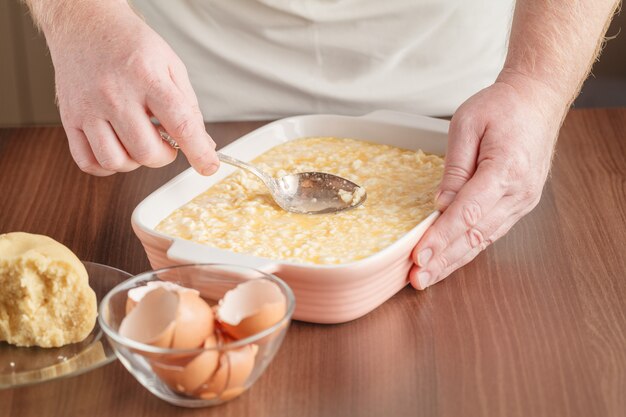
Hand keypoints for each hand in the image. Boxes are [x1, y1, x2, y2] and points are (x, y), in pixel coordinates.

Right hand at [46, 2, 217, 175]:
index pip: (180, 124)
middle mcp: (115, 94)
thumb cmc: (130, 44)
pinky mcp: (70, 118)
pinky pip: (88, 161)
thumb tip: (204, 144)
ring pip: (115, 161)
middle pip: (146, 151)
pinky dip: (106, 166)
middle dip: (164, 156)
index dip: (198, 152)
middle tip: (166, 143)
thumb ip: (188, 107)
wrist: (85, 24)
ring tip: (139, 143)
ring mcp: (89, 108)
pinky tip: (117, 150)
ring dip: (135, 162)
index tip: (208, 166)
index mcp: (147, 77)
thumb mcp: (171, 66)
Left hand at [410, 73, 566, 289]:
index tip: (418, 256)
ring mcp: (523, 201)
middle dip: (444, 260)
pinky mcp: (520, 203)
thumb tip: (441, 205)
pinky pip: (491, 231)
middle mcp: (519, 192)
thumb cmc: (502, 107)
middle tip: (417, 279)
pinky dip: (469, 248)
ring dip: (454, 260)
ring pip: (484, 239)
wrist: (537, 100)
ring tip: (428, 276)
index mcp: (506, 169)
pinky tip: (450, 260)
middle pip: (475, 235)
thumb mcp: (467, 125)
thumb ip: (455, 168)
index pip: (467, 213)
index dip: (441, 238)